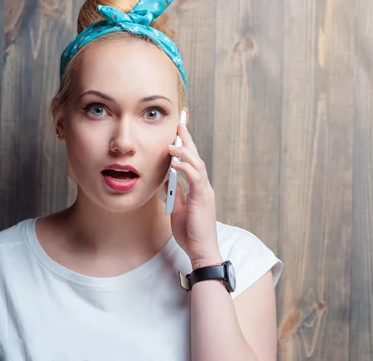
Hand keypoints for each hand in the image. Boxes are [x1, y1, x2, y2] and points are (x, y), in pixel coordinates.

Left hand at [166, 124, 221, 267]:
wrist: (201, 251)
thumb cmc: (190, 233)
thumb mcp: (179, 209)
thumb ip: (175, 193)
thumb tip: (166, 178)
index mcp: (198, 188)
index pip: (192, 162)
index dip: (186, 146)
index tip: (179, 131)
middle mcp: (204, 186)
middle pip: (196, 157)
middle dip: (188, 139)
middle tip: (180, 123)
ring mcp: (205, 192)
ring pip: (198, 164)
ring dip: (185, 151)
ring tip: (173, 140)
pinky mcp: (203, 199)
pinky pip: (195, 178)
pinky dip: (185, 168)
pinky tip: (174, 162)